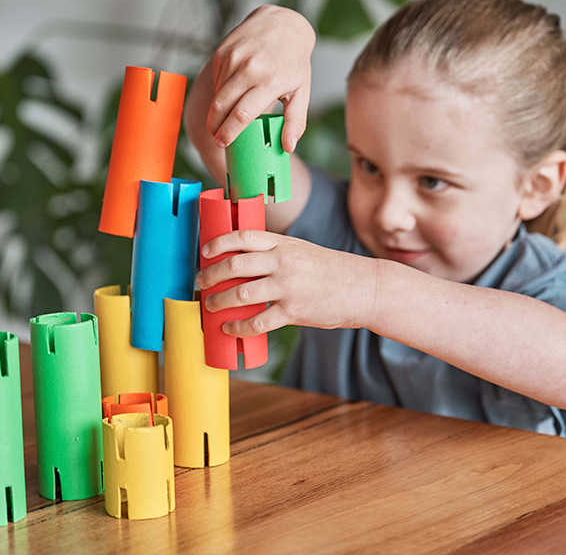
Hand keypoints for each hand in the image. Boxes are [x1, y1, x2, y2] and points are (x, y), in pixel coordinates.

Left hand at [196, 230, 375, 335]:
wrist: (364, 288)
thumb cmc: (332, 270)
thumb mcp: (302, 250)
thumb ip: (276, 252)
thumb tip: (243, 261)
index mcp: (284, 243)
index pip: (242, 236)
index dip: (218, 242)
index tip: (204, 251)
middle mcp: (283, 262)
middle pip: (235, 265)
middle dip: (210, 274)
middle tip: (201, 282)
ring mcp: (288, 287)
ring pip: (241, 293)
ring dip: (219, 300)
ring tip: (210, 305)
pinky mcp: (294, 311)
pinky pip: (257, 321)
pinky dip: (238, 326)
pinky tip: (230, 327)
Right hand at [209, 5, 314, 152]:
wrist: (283, 24)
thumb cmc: (294, 62)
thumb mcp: (301, 92)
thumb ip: (295, 121)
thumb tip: (289, 147)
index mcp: (270, 82)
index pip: (242, 115)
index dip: (229, 132)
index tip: (222, 143)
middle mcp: (250, 68)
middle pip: (222, 106)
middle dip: (215, 126)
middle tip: (217, 137)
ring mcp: (234, 58)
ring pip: (217, 93)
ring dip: (217, 109)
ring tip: (223, 118)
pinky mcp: (223, 51)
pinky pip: (216, 79)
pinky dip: (220, 91)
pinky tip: (229, 93)